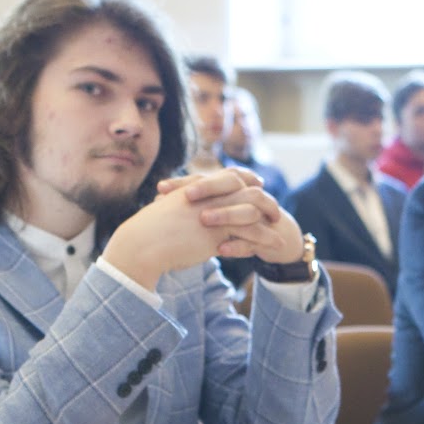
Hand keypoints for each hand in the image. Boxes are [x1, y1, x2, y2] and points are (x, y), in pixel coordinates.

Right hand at [103, 170, 276, 285]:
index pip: (231, 176)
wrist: (142, 243)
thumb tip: (179, 210)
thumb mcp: (167, 212)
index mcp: (200, 188)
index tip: (257, 184)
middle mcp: (211, 196)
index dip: (247, 179)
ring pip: (254, 211)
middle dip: (266, 201)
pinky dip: (266, 239)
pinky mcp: (219, 231)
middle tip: (275, 212)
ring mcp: (216, 212)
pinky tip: (276, 247)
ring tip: (281, 234)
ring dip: (271, 221)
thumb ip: (180, 208)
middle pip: (249, 190)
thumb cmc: (148, 232)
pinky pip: (251, 233)